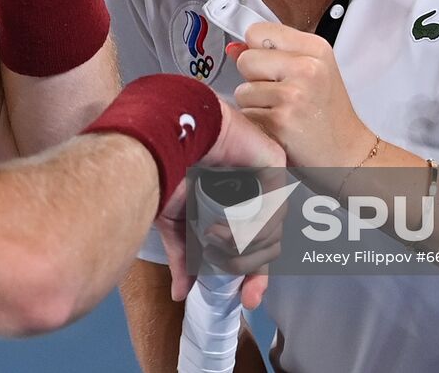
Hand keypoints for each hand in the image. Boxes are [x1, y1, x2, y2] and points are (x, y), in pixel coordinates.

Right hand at [155, 99, 283, 308]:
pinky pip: (274, 203)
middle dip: (255, 267)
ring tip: (216, 240)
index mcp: (234, 201)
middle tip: (239, 283)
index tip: (248, 299)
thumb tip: (181, 293)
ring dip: (247, 245)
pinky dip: (256, 223)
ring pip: (273, 225)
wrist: (163, 139)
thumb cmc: (165, 169)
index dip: (252, 272)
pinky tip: (231, 226)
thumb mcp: (175, 222)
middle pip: (269, 238)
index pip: (255, 242)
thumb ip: (185, 256)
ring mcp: (265, 173)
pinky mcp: (273, 159)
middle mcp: (253, 188)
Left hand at [229, 22, 376, 169]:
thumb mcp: (312, 72)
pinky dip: (257, 125)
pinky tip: (279, 128)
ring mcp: (293, 95)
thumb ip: (273, 54)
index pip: (257, 31)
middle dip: (254, 79)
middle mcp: (306, 68)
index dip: (257, 50)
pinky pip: (246, 115)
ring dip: (254, 105)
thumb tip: (234, 48)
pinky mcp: (280, 122)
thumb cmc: (328, 114)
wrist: (348, 154)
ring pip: (242, 91)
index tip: (270, 65)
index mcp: (315, 48)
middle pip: (245, 60)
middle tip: (280, 94)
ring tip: (281, 112)